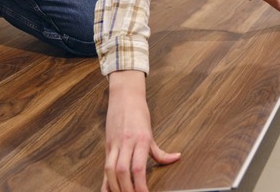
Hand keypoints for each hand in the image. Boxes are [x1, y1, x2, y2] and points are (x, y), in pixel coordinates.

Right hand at [102, 70, 180, 191]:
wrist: (125, 96)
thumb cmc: (138, 113)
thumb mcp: (151, 133)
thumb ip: (161, 151)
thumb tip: (175, 158)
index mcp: (141, 140)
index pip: (138, 167)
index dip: (140, 185)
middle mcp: (126, 143)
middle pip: (122, 171)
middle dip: (126, 189)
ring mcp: (115, 144)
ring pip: (110, 169)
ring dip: (115, 186)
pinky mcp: (108, 145)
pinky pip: (104, 166)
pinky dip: (106, 180)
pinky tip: (108, 190)